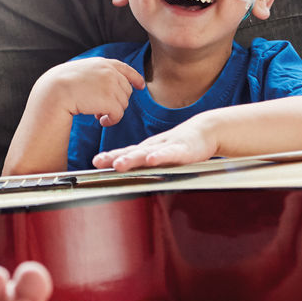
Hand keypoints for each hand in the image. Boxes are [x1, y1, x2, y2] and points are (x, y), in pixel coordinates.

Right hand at [34, 58, 145, 126]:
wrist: (54, 92)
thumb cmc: (62, 85)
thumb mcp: (81, 71)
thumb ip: (97, 74)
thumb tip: (110, 87)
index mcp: (102, 63)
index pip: (125, 69)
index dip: (135, 78)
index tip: (140, 85)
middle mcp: (109, 72)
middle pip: (126, 90)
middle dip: (117, 100)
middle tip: (102, 108)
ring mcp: (111, 85)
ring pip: (123, 103)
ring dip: (112, 111)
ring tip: (97, 114)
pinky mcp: (109, 100)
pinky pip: (118, 114)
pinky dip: (111, 120)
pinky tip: (101, 121)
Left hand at [92, 117, 216, 171]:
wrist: (205, 130)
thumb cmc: (180, 144)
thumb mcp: (158, 153)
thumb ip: (143, 161)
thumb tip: (123, 170)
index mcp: (147, 149)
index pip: (125, 152)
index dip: (110, 157)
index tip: (95, 161)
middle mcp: (153, 147)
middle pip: (131, 153)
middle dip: (114, 158)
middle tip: (99, 162)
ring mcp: (167, 147)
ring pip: (147, 153)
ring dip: (132, 158)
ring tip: (119, 163)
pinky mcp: (183, 150)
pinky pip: (170, 154)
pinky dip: (160, 157)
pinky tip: (152, 160)